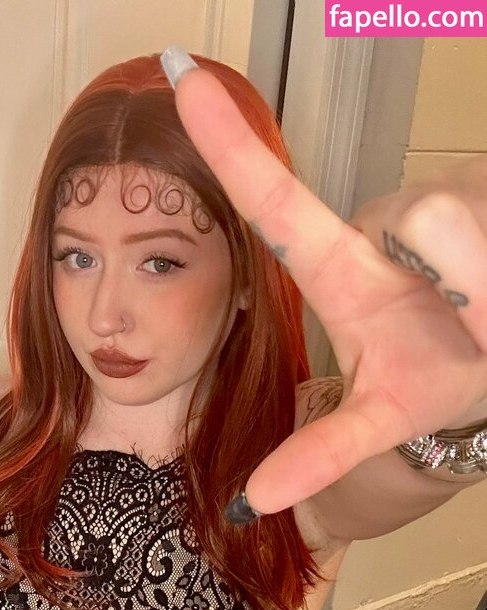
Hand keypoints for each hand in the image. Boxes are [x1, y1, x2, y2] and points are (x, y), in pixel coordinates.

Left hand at [166, 52, 486, 514]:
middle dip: (473, 281)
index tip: (185, 84)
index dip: (231, 148)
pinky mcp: (482, 186)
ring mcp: (441, 197)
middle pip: (425, 218)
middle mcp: (386, 221)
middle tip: (478, 324)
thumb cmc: (432, 375)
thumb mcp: (382, 419)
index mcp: (340, 270)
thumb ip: (328, 447)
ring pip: (468, 222)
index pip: (277, 204)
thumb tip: (259, 494)